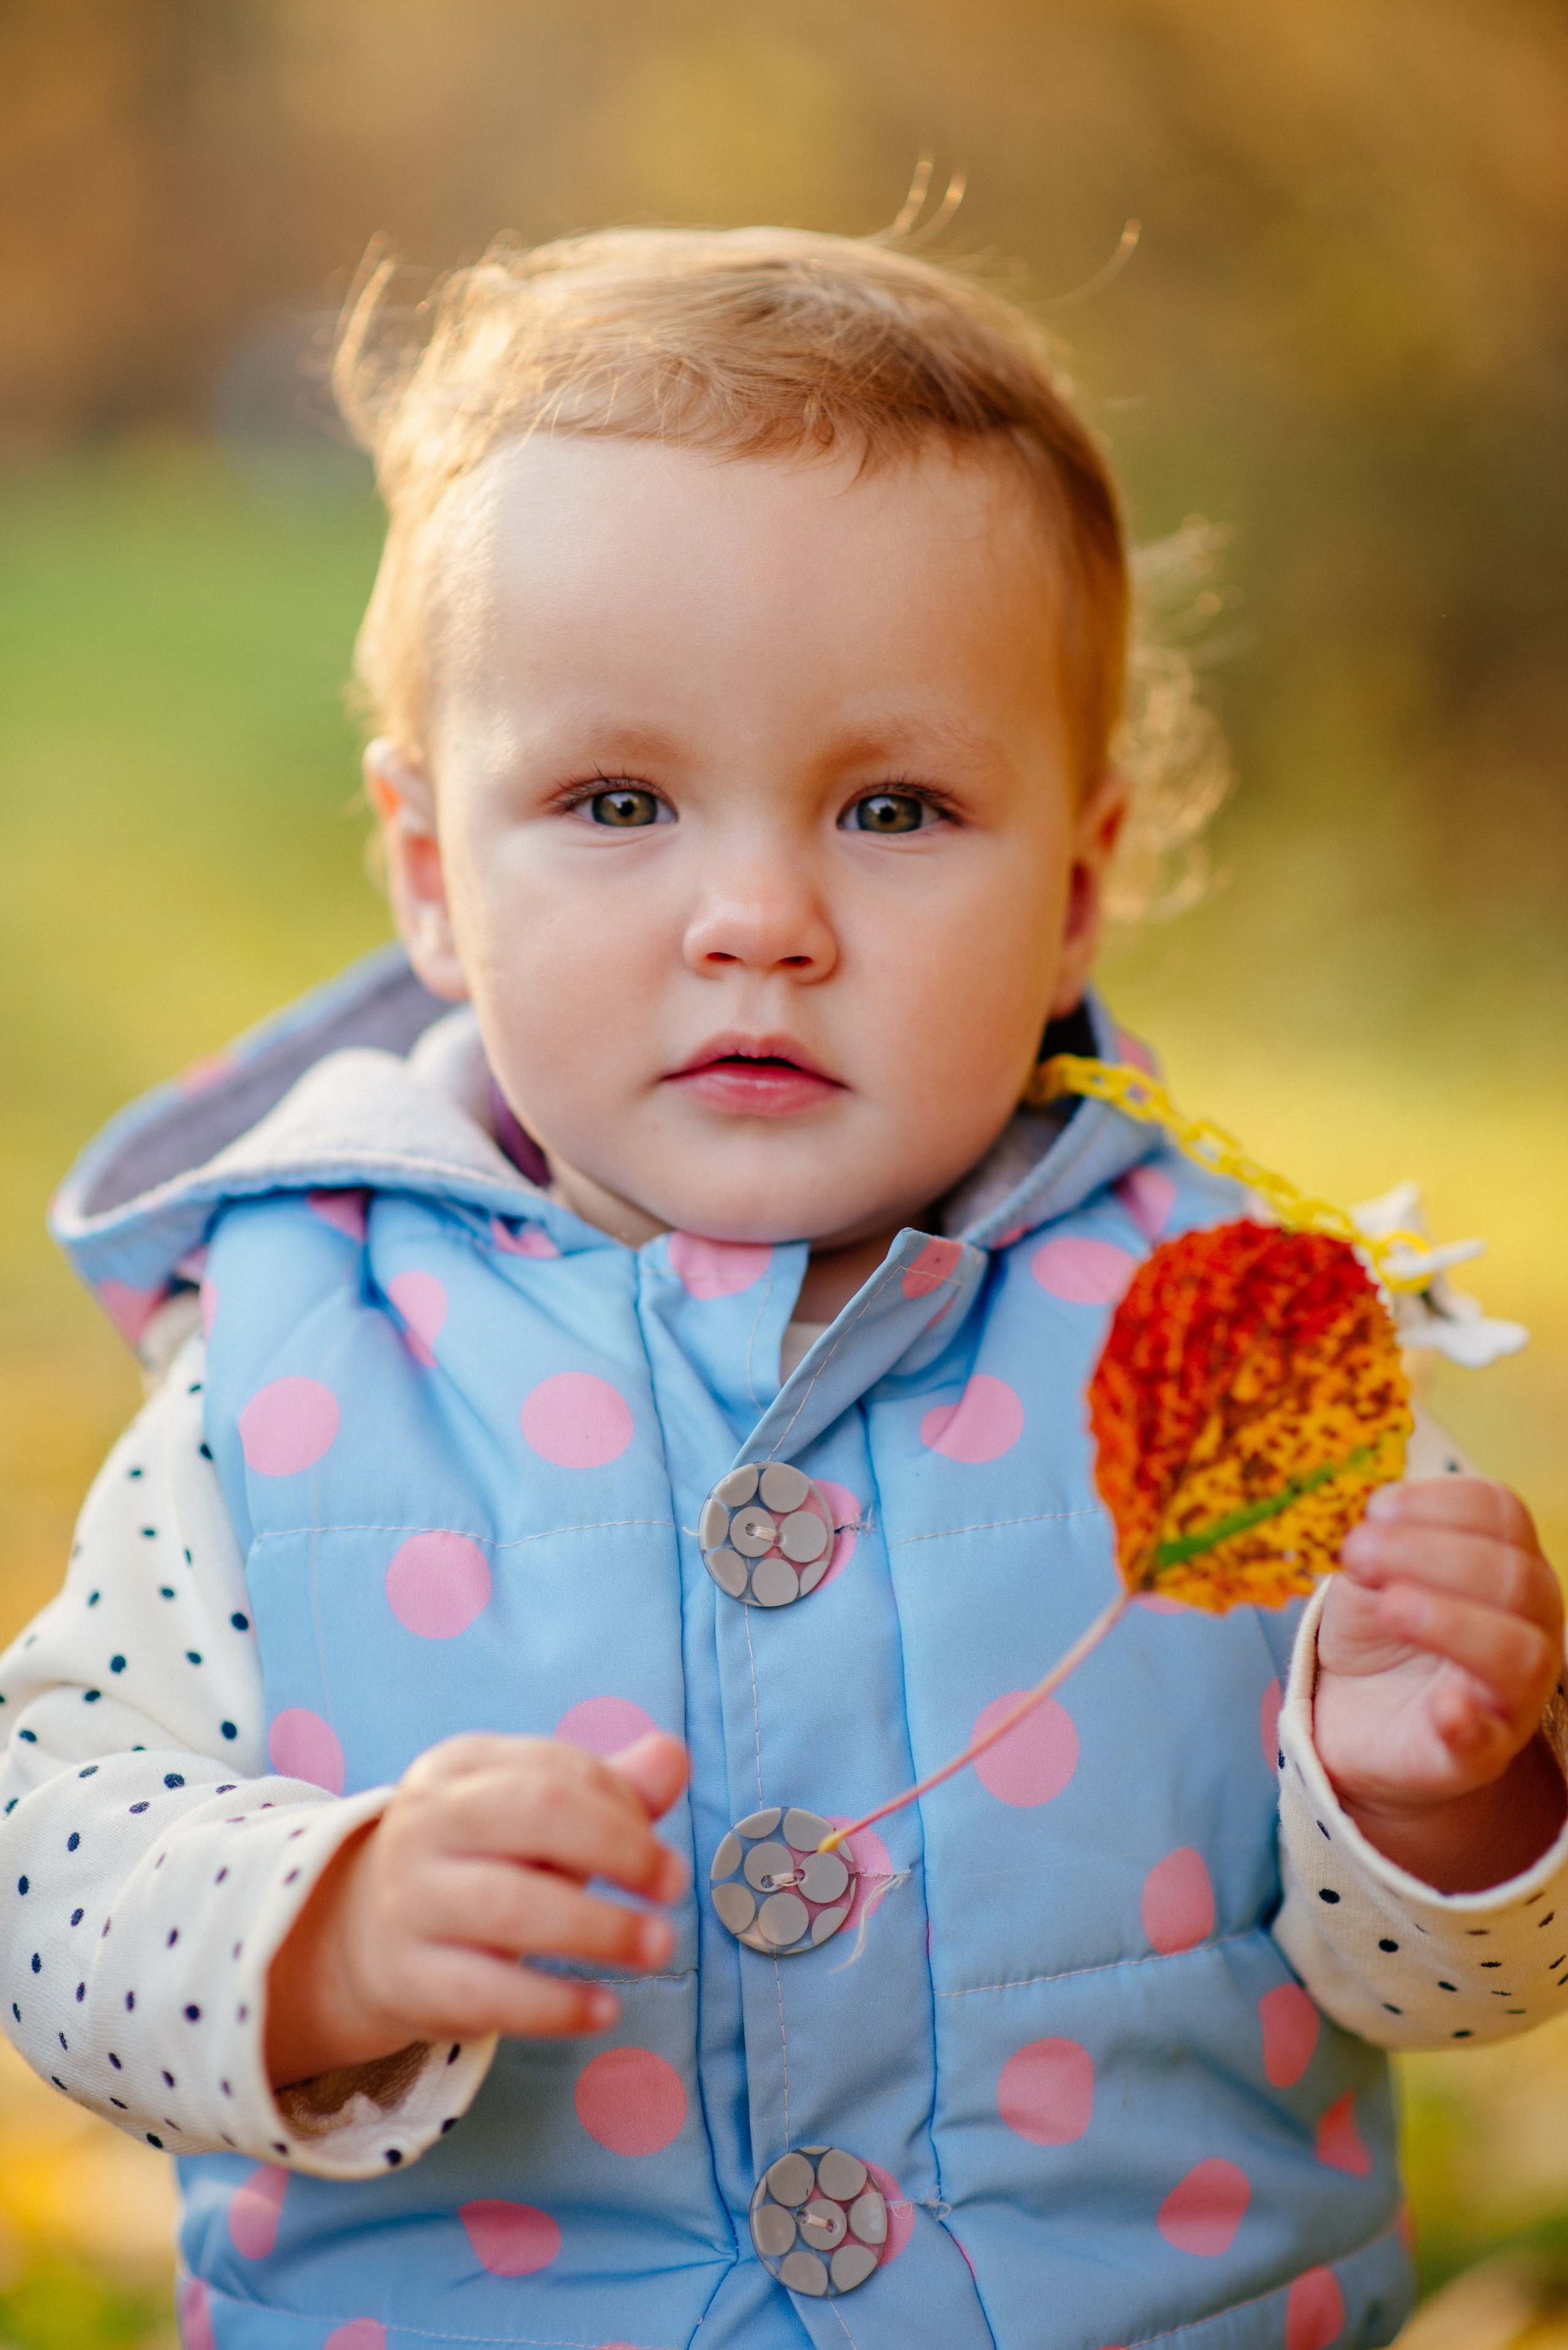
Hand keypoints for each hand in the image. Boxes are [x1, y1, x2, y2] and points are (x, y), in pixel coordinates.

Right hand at [265, 1729, 688, 2087]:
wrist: (369, 1937)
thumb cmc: (482, 1861)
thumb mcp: (534, 1815)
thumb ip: (608, 1789)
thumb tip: (672, 1756)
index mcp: (459, 1767)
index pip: (556, 1769)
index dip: (622, 1805)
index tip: (659, 1847)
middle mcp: (425, 1822)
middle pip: (533, 1812)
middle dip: (618, 1845)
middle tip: (674, 1885)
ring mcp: (410, 1899)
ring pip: (511, 1904)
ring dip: (599, 1927)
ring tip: (658, 1946)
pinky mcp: (410, 1978)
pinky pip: (488, 1991)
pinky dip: (556, 2004)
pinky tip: (606, 2008)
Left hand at [1315, 1478, 1564, 1890]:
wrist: (1359, 1714)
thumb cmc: (1380, 1628)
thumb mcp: (1373, 1572)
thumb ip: (1381, 1545)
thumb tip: (1375, 1532)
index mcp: (1506, 1563)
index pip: (1503, 1515)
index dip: (1440, 1503)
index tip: (1375, 1511)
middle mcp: (1529, 1623)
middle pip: (1513, 1577)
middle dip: (1428, 1554)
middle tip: (1358, 1554)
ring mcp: (1513, 1692)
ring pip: (1520, 1652)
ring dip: (1450, 1621)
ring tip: (1389, 1608)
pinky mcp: (1480, 1751)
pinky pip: (1489, 1738)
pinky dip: (1468, 1721)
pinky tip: (1442, 1706)